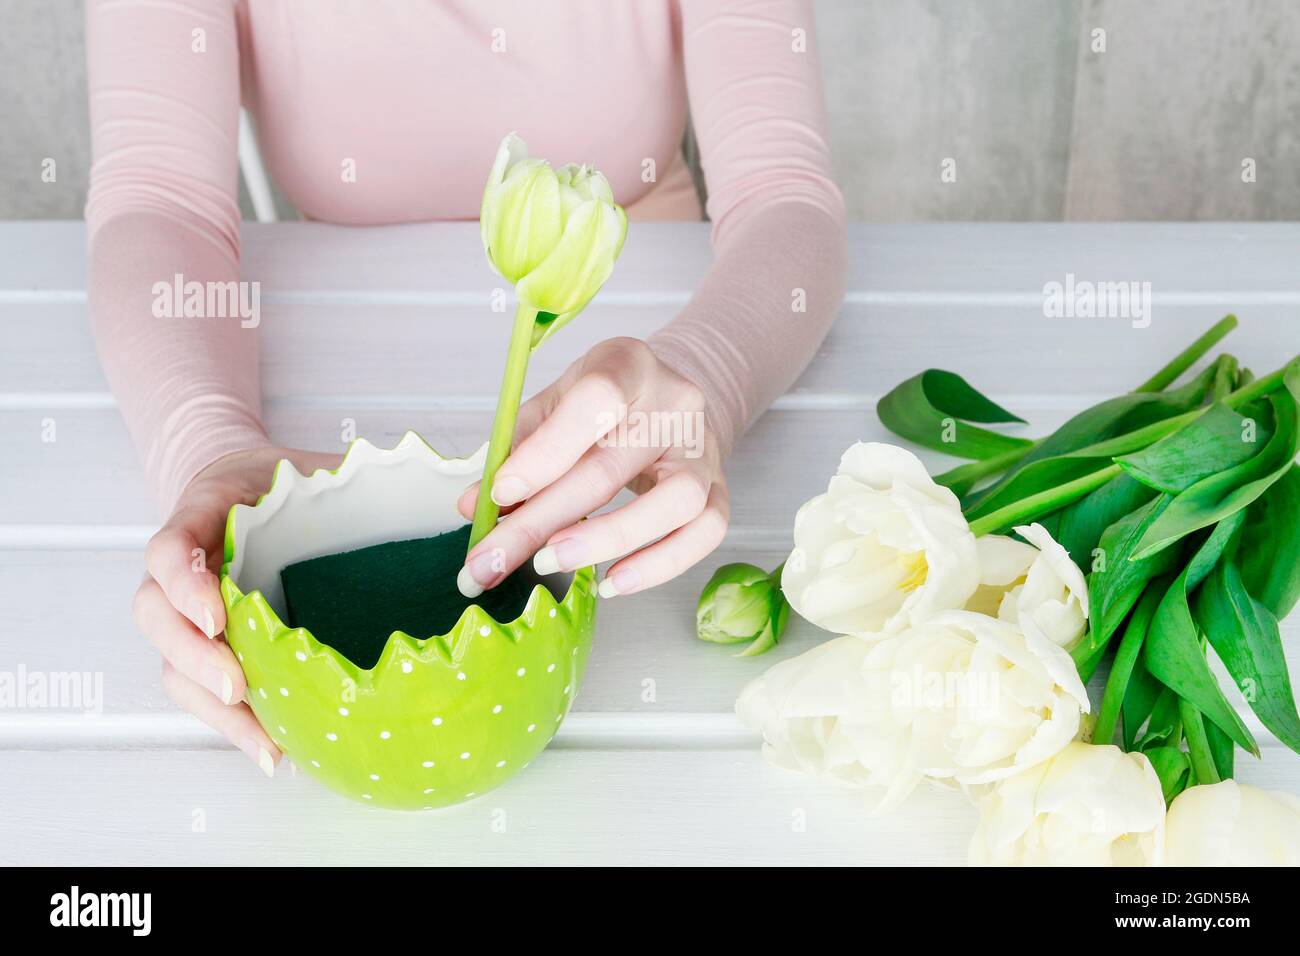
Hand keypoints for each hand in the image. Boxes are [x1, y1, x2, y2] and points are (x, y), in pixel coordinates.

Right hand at [133, 445, 340, 775]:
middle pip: (156, 617)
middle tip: (239, 687)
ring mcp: (185, 610)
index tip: (219, 614)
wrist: (242, 486)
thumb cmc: (280, 480)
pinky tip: (275, 752)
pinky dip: (234, 724)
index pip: (172, 548)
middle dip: (195, 657)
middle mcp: (181, 567)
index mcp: (204, 513)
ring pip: (173, 665)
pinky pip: (200, 690)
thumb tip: (452, 495)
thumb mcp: (310, 463)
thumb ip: (352, 474)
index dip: (186, 583)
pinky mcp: (205, 646)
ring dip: (215, 708)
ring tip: (266, 744)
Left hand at [456, 337, 729, 598]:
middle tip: (490, 562)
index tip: (500, 494)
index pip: (594, 400)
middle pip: (610, 469)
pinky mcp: (721, 489)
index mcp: (628, 363)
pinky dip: (658, 566)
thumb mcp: (556, 404)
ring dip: (605, 542)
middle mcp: (676, 402)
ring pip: (675, 504)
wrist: (670, 402)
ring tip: (550, 565)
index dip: (545, 451)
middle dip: (540, 522)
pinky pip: (704, 534)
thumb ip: (516, 449)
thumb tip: (473, 508)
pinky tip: (611, 584)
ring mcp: (704, 449)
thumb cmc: (603, 405)